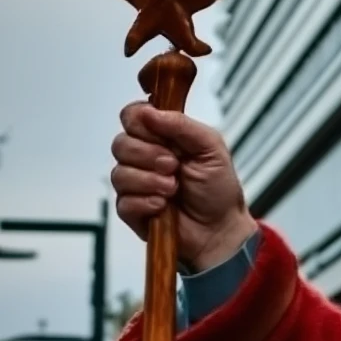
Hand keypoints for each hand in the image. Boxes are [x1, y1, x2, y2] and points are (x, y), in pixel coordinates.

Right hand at [111, 101, 257, 271]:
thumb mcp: (211, 148)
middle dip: (150, 155)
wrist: (220, 229)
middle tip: (174, 166)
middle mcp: (145, 157)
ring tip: (174, 189)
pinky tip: (164, 206)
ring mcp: (135, 183)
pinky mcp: (131, 209)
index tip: (160, 134)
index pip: (133, 116)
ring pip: (120, 172)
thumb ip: (182, 125)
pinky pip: (123, 200)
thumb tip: (149, 112)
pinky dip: (147, 203)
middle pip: (121, 143)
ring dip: (151, 181)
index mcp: (163, 137)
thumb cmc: (218, 189)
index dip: (140, 122)